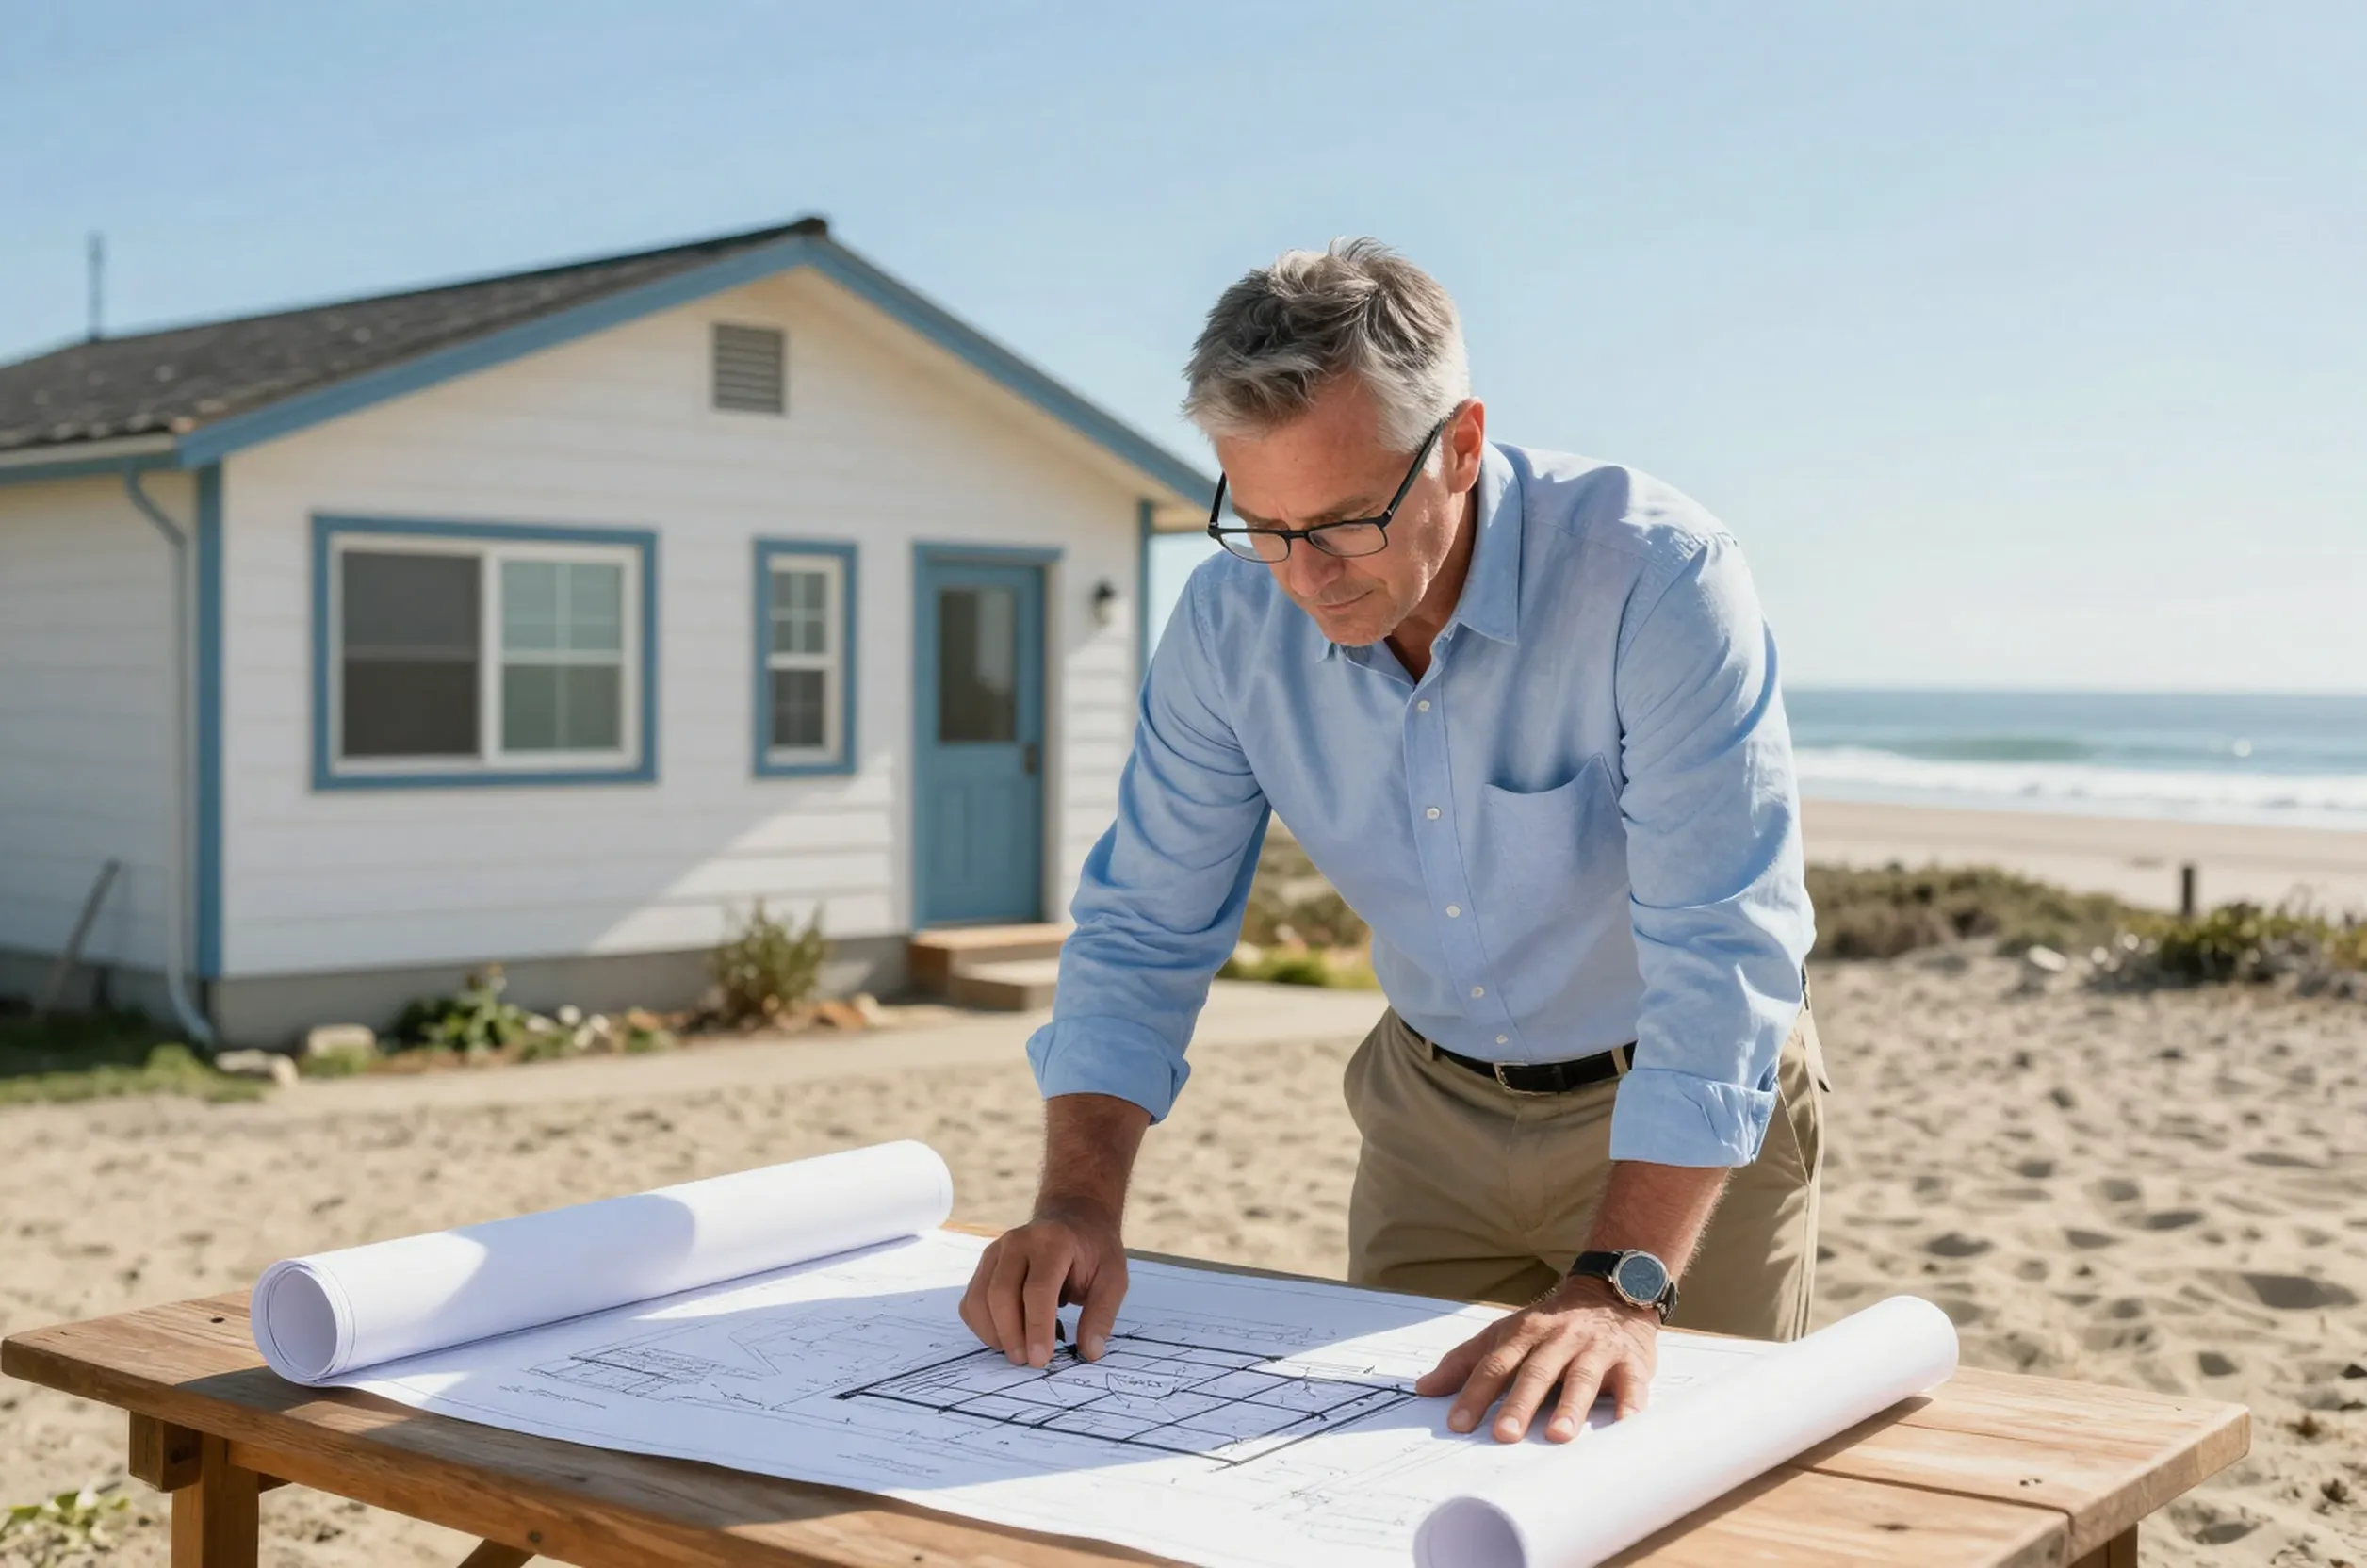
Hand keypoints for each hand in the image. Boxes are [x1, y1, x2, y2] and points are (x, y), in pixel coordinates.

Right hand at [958, 1200, 1128, 1367]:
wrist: (1073, 1217)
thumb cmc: (1094, 1251)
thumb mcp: (1114, 1277)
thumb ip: (1102, 1314)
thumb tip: (1089, 1352)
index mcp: (1053, 1242)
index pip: (1038, 1289)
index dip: (1037, 1327)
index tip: (1041, 1359)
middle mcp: (1018, 1242)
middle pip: (1001, 1293)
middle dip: (1011, 1335)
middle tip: (1028, 1363)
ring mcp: (996, 1251)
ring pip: (980, 1298)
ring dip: (994, 1334)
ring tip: (1018, 1353)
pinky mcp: (985, 1264)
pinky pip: (971, 1300)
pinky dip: (983, 1326)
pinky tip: (1005, 1337)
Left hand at [1415, 1276, 1658, 1441]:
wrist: (1612, 1292)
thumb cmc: (1551, 1324)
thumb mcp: (1505, 1332)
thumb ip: (1466, 1360)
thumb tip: (1423, 1388)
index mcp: (1525, 1333)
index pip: (1496, 1365)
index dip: (1476, 1393)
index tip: (1458, 1423)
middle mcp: (1559, 1340)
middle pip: (1537, 1372)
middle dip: (1520, 1403)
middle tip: (1504, 1435)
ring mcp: (1596, 1350)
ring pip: (1582, 1378)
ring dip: (1570, 1406)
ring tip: (1557, 1435)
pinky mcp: (1631, 1363)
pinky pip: (1632, 1386)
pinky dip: (1631, 1407)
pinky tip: (1625, 1428)